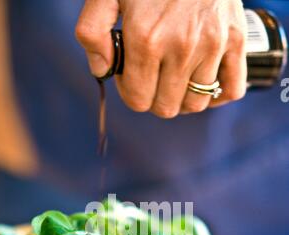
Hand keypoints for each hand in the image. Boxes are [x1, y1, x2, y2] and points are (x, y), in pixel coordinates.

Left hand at [76, 0, 246, 117]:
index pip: (138, 100)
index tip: (131, 75)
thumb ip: (92, 32)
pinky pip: (231, 89)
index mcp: (146, 40)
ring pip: (195, 104)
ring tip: (175, 76)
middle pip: (166, 108)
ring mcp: (212, 45)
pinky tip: (204, 83)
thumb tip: (101, 71)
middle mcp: (181, 48)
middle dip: (154, 98)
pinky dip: (217, 94)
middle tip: (151, 75)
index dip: (130, 92)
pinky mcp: (236, 38)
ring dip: (182, 98)